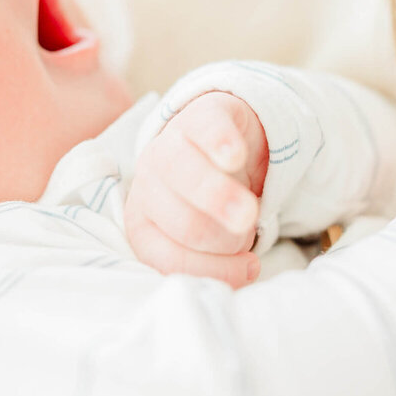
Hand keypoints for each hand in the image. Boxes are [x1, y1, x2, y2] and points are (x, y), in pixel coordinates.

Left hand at [125, 91, 268, 286]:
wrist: (217, 141)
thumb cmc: (206, 204)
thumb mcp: (202, 241)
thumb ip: (210, 264)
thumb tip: (239, 280)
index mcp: (143, 226)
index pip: (170, 261)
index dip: (214, 270)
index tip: (247, 268)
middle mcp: (148, 187)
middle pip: (188, 225)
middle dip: (225, 237)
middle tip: (247, 233)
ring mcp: (169, 147)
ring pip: (193, 181)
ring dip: (226, 202)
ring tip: (252, 213)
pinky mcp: (200, 116)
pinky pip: (208, 132)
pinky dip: (222, 146)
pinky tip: (235, 158)